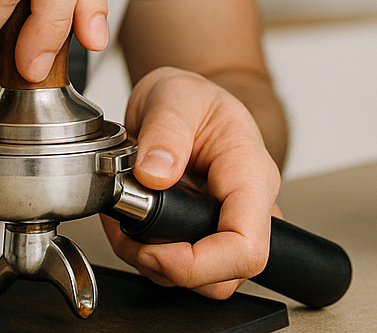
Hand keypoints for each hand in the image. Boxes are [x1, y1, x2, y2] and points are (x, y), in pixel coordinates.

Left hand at [102, 67, 281, 297]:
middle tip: (130, 233)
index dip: (199, 265)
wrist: (188, 102)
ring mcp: (231, 227)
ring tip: (125, 221)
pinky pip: (183, 271)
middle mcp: (251, 209)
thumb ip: (166, 130)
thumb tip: (156, 173)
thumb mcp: (173, 95)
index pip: (247, 248)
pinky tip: (133, 224)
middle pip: (225, 277)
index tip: (154, 251)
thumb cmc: (192, 99)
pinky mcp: (208, 238)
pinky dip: (148, 255)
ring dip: (153, 263)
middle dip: (168, 268)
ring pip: (202, 282)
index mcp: (251, 174)